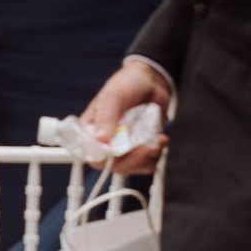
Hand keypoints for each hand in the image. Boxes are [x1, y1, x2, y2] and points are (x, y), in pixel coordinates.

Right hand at [80, 56, 173, 171]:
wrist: (150, 82)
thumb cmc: (126, 84)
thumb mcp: (113, 96)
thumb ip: (106, 117)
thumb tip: (100, 139)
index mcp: (90, 130)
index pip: (91, 154)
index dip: (105, 158)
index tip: (121, 151)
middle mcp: (105, 142)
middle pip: (112, 165)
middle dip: (133, 159)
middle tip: (148, 147)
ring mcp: (123, 147)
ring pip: (131, 167)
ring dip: (147, 158)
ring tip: (158, 141)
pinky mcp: (140, 149)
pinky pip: (145, 164)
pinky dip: (155, 156)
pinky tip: (160, 140)